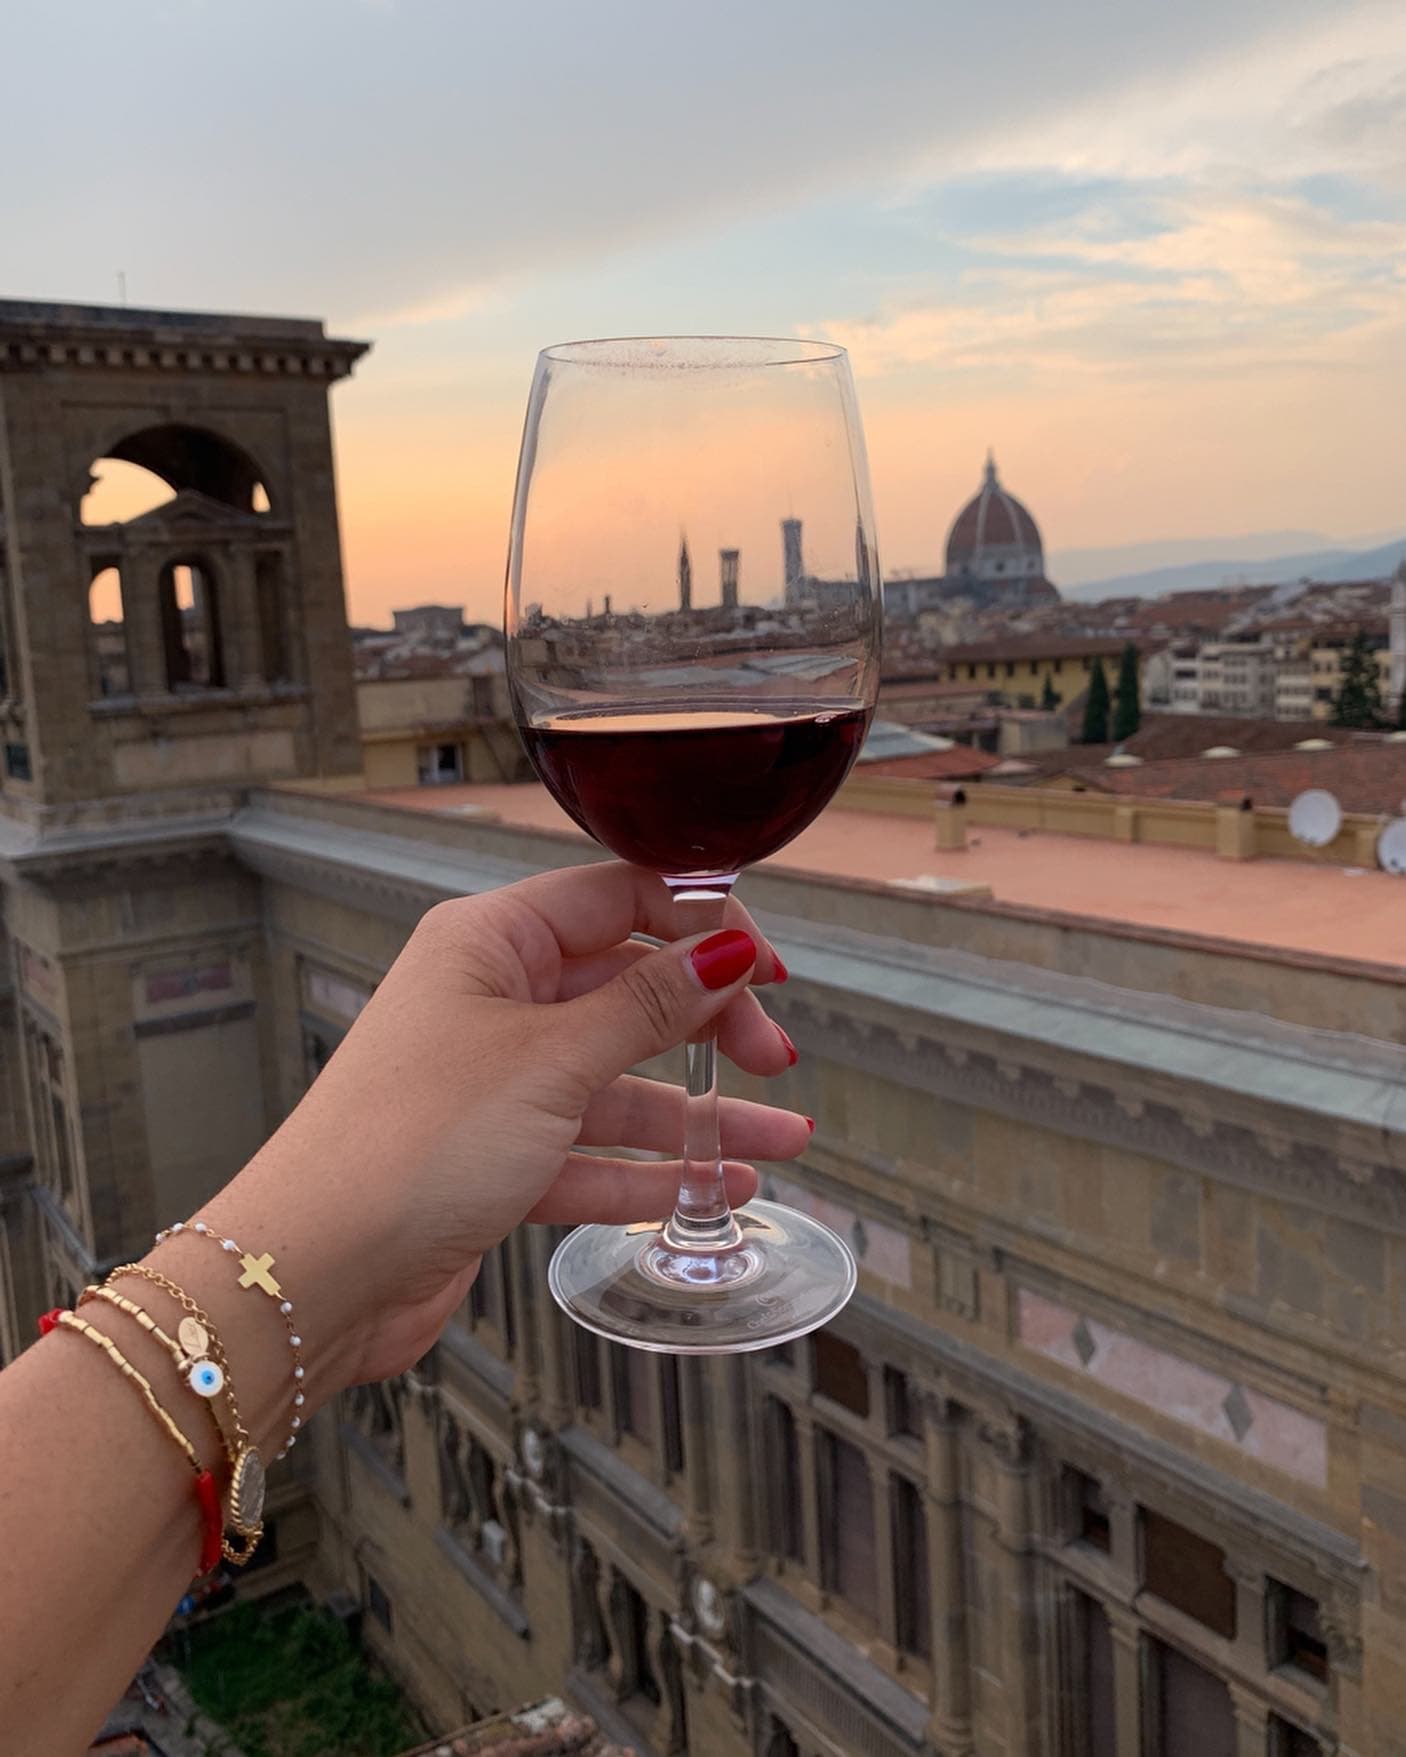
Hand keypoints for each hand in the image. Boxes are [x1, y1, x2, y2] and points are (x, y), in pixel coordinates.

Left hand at [210, 864, 804, 1391]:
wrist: (313, 1273)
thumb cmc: (406, 1144)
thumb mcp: (550, 1059)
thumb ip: (647, 1005)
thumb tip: (724, 949)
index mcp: (490, 943)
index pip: (617, 899)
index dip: (699, 925)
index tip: (766, 967)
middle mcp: (491, 1002)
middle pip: (626, 990)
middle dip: (708, 1022)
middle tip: (772, 1057)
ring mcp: (494, 1083)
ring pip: (619, 1082)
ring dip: (697, 1112)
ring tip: (778, 1140)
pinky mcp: (495, 1159)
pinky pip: (592, 1152)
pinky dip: (651, 1169)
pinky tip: (714, 1186)